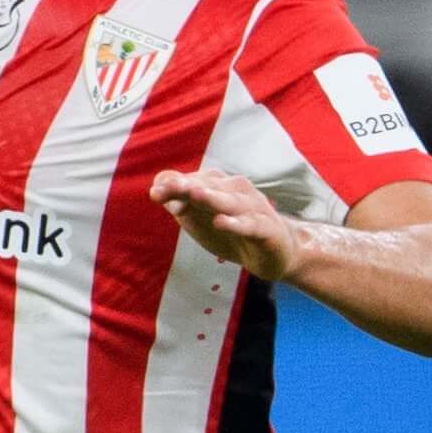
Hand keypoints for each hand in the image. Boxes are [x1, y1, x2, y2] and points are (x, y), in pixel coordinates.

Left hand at [152, 169, 307, 280]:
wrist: (276, 252)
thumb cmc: (233, 230)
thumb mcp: (202, 218)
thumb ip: (179, 203)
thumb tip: (154, 190)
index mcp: (218, 186)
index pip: (191, 180)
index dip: (173, 186)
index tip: (155, 194)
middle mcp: (235, 191)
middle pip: (208, 186)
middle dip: (188, 186)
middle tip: (170, 186)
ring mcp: (252, 209)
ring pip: (229, 201)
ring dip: (212, 198)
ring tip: (195, 195)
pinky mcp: (266, 229)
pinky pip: (250, 225)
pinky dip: (236, 223)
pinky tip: (221, 222)